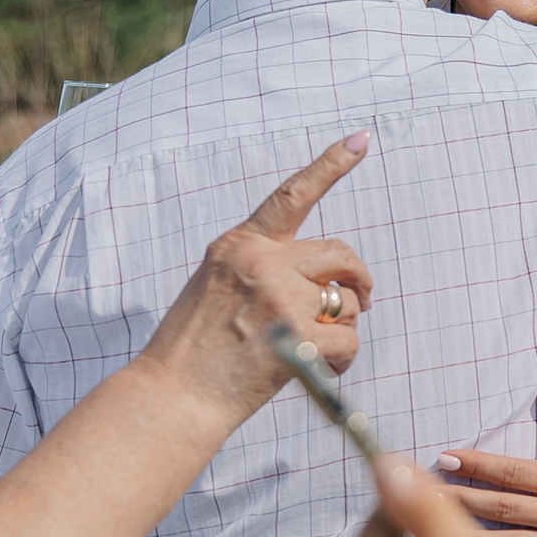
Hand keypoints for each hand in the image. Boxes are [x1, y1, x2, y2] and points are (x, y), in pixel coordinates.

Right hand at [138, 133, 375, 426]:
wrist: (173, 398)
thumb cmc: (194, 350)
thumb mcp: (215, 286)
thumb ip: (260, 268)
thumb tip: (321, 278)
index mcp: (238, 244)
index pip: (292, 195)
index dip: (331, 165)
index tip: (361, 139)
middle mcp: (260, 261)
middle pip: (338, 254)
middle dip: (357, 279)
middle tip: (363, 301)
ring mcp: (280, 297)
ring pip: (346, 303)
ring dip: (343, 329)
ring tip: (314, 352)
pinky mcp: (297, 337)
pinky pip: (347, 341)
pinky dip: (343, 360)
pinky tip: (321, 371)